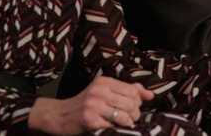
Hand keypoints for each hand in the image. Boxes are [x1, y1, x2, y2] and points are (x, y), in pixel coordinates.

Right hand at [29, 76, 153, 134]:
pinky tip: (114, 128)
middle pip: (130, 103)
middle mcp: (99, 91)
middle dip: (135, 114)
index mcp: (105, 82)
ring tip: (125, 124)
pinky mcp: (89, 119)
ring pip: (124, 115)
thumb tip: (150, 95)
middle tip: (131, 118)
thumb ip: (128, 90)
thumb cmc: (87, 103)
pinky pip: (112, 126)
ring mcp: (93, 105)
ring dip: (128, 123)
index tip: (134, 108)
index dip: (138, 101)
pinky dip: (117, 129)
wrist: (60, 115)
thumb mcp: (105, 91)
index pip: (133, 90)